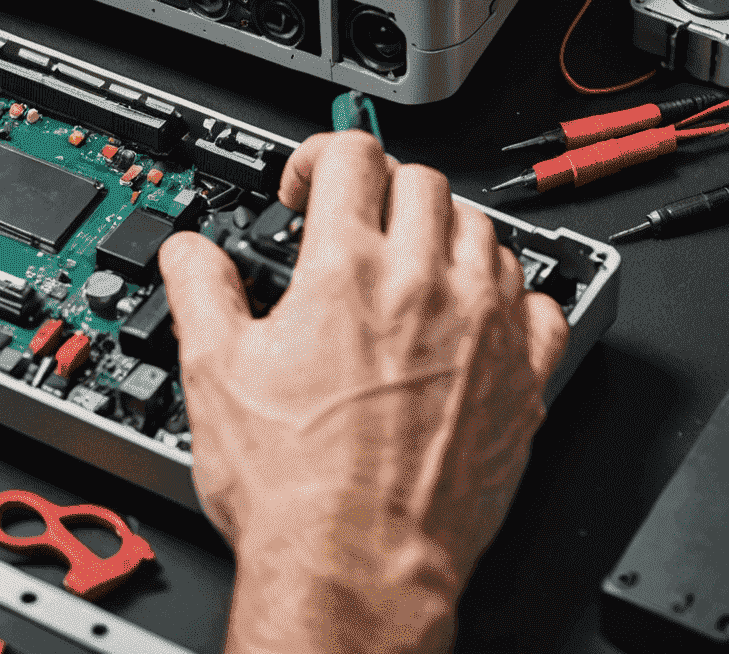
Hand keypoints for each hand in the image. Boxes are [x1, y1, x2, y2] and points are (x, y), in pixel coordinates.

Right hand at [159, 132, 567, 653]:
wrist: (355, 572)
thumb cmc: (294, 490)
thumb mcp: (213, 373)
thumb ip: (199, 289)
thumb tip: (188, 251)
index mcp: (349, 271)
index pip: (353, 156)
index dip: (321, 155)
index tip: (309, 187)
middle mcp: (425, 287)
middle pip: (423, 181)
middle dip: (381, 188)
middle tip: (356, 222)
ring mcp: (484, 332)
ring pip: (485, 231)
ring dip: (445, 230)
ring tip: (413, 261)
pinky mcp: (522, 383)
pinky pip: (540, 305)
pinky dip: (510, 294)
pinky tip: (479, 313)